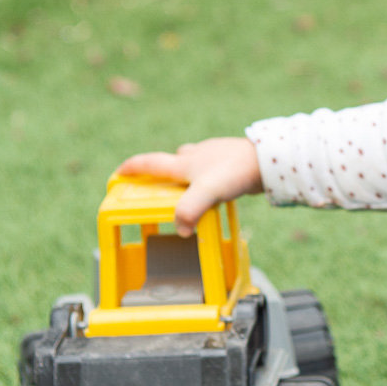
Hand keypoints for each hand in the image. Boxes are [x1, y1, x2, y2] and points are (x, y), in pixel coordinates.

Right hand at [117, 138, 262, 235]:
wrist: (268, 158)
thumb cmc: (237, 170)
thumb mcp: (207, 192)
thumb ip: (190, 210)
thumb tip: (181, 230)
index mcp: (184, 162)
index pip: (149, 163)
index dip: (131, 169)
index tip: (118, 174)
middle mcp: (196, 156)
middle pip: (171, 162)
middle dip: (161, 174)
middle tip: (156, 188)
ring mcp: (214, 157)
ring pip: (192, 163)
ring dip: (186, 175)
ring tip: (188, 193)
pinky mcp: (230, 162)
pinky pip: (212, 170)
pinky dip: (207, 179)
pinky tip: (216, 189)